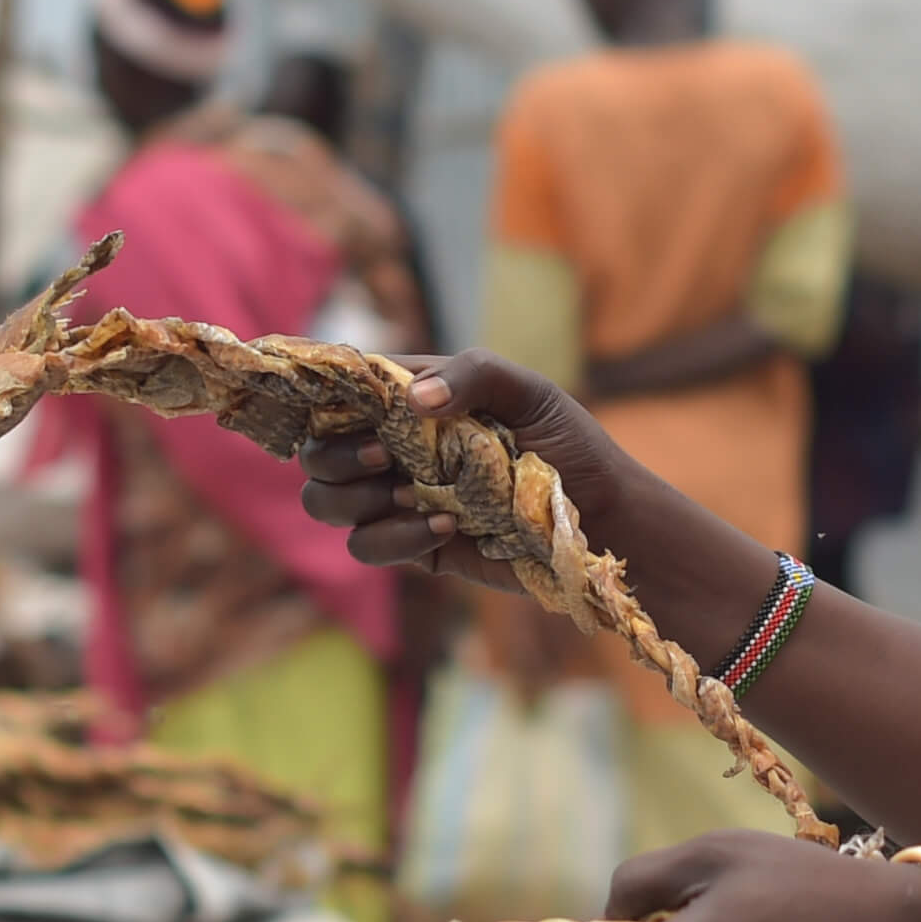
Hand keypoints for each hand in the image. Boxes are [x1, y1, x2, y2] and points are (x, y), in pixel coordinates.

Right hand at [298, 350, 629, 591]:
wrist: (602, 519)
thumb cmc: (570, 447)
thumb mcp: (532, 394)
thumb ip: (474, 375)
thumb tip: (411, 400)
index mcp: (417, 400)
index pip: (346, 389)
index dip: (323, 394)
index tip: (339, 406)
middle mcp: (398, 446)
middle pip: (318, 448)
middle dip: (336, 454)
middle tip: (384, 456)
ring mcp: (400, 497)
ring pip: (325, 500)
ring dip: (353, 498)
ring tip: (411, 494)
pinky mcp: (415, 545)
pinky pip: (366, 546)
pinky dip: (395, 538)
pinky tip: (449, 526)